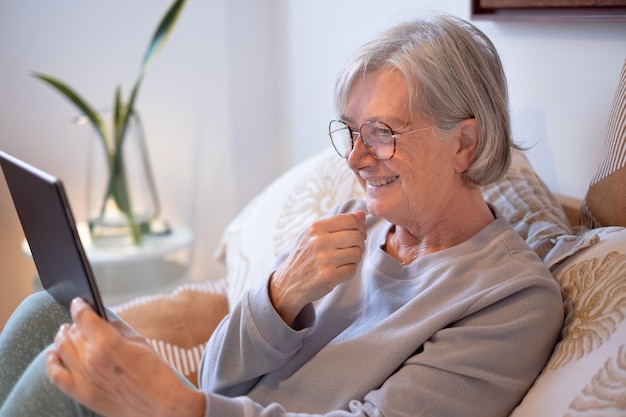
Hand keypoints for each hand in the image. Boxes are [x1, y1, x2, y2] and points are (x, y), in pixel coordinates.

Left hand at [46, 298, 204, 416]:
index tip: (78, 302)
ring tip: (65, 332)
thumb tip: (103, 321)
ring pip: (61, 349)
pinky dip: (51, 361)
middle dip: (75, 323)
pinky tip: (53, 354)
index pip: (83, 316)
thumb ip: (118, 328)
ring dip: (62, 337)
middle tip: (78, 321)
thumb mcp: (141, 342)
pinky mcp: (81, 393)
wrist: (160, 406)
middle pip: (72, 332)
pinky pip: (55, 374)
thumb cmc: (155, 372)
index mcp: (108, 342)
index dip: (79, 306)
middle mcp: (91, 359)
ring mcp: (83, 377)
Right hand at [270, 210, 366, 324]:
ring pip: (357, 253)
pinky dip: (349, 271)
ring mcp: (324, 259)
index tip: (358, 234)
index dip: (360, 227)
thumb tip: (362, 214)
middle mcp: (319, 241)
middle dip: (360, 244)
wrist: (288, 283)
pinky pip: (352, 270)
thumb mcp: (315, 235)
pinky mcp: (328, 276)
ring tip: (343, 260)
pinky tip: (338, 271)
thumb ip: (339, 224)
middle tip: (352, 249)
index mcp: (316, 227)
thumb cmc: (306, 257)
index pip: (351, 220)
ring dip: (355, 259)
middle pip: (357, 236)